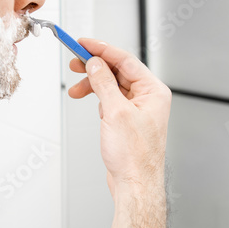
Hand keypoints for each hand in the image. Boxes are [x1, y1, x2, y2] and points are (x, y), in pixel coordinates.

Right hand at [67, 39, 170, 198]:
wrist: (134, 185)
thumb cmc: (134, 156)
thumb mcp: (115, 112)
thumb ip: (104, 83)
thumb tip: (95, 64)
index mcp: (153, 91)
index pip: (125, 60)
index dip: (102, 49)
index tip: (83, 43)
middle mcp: (148, 98)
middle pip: (118, 71)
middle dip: (94, 66)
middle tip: (74, 62)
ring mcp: (138, 109)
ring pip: (112, 85)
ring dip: (92, 84)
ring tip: (76, 89)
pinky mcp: (127, 120)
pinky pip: (110, 99)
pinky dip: (97, 97)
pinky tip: (90, 102)